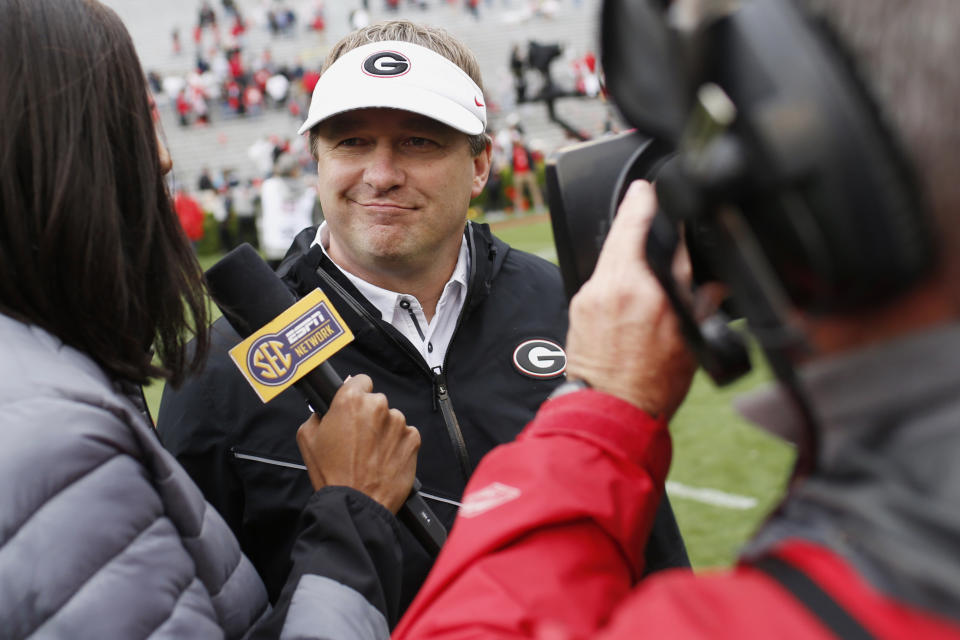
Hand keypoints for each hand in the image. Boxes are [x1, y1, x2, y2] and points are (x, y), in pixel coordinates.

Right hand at [296, 374, 419, 513]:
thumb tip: (325, 410)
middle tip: (358, 438)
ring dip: (384, 431)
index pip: (360, 380)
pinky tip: (383, 459)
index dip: (356, 393)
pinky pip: (405, 435)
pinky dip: (397, 444)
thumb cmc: (331, 474)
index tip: (354, 405)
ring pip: (391, 419)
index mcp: (350, 400)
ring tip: (370, 454)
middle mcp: (377, 406)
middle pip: (376, 402)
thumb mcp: (307, 438)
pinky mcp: (413, 439)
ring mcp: (398, 422)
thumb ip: (317, 414)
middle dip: (368, 416)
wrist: (356, 503)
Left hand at [565, 180, 696, 418]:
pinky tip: (622, 260)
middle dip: (637, 206)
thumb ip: (702, 304)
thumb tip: (715, 282)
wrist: (607, 411)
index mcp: (653, 295)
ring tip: (634, 213)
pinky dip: (612, 261)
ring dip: (622, 232)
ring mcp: (593, 293)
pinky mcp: (579, 303)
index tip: (669, 197)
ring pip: (609, 248)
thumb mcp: (691, 343)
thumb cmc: (650, 386)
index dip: (668, 214)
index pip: (666, 240)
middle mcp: (619, 287)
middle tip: (644, 188)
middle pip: (626, 230)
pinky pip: (599, 270)